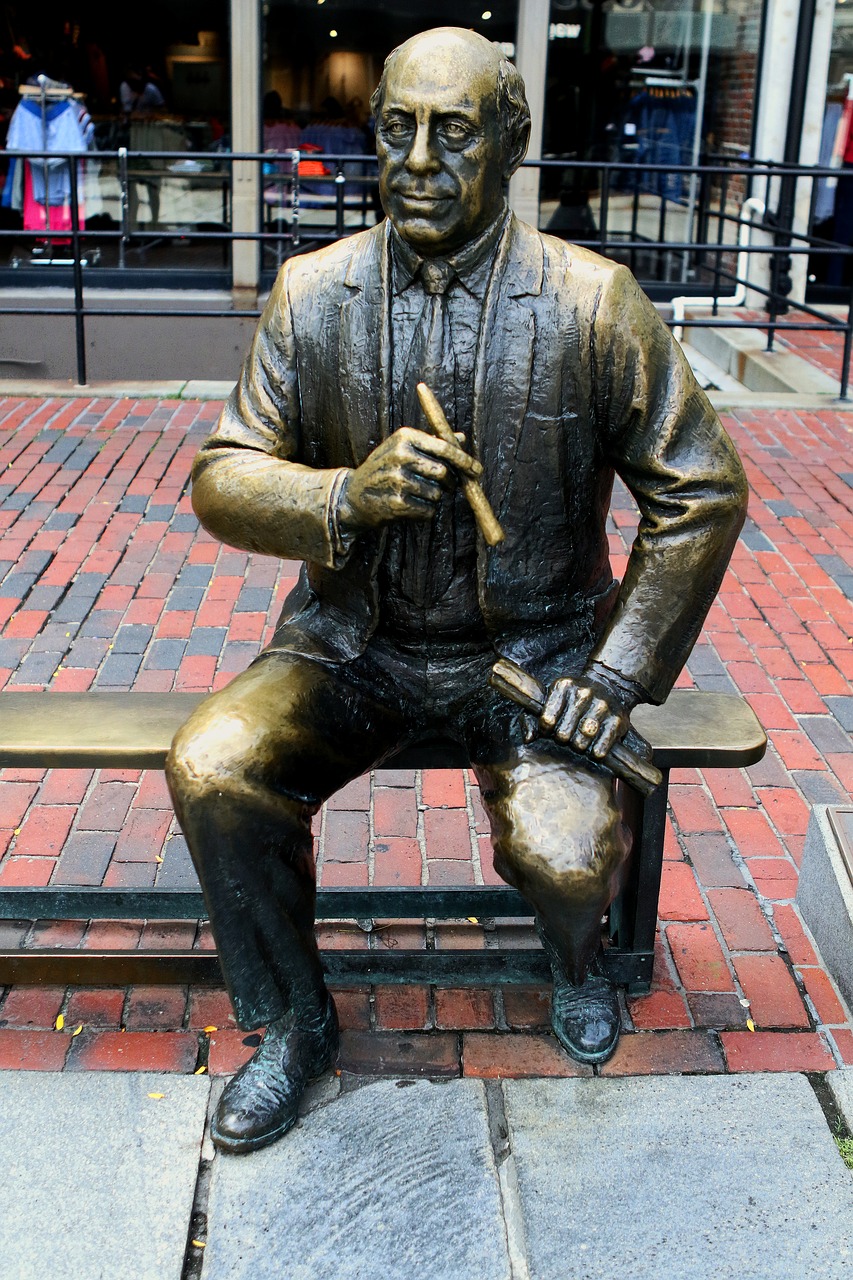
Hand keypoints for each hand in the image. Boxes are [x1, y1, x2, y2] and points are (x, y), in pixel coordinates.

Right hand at [338, 427, 481, 530]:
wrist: (353, 496)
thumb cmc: (384, 468)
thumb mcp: (403, 447)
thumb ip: (432, 442)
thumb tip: (461, 437)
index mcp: (405, 436)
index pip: (444, 447)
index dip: (464, 460)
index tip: (477, 470)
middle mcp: (401, 455)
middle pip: (444, 472)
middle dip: (450, 482)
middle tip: (447, 486)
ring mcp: (398, 479)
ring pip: (437, 494)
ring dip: (434, 498)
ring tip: (418, 495)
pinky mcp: (397, 503)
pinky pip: (428, 511)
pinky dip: (425, 512)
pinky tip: (410, 506)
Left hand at [538, 674, 630, 759]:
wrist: (609, 684)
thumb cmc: (573, 698)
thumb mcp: (550, 699)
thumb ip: (531, 718)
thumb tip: (529, 739)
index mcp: (564, 686)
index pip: (546, 720)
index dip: (545, 730)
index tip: (550, 729)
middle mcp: (584, 694)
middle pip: (563, 734)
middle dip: (562, 739)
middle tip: (567, 735)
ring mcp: (602, 707)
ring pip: (581, 743)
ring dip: (578, 747)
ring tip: (579, 741)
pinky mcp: (618, 721)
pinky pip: (600, 750)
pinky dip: (594, 753)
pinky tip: (593, 746)